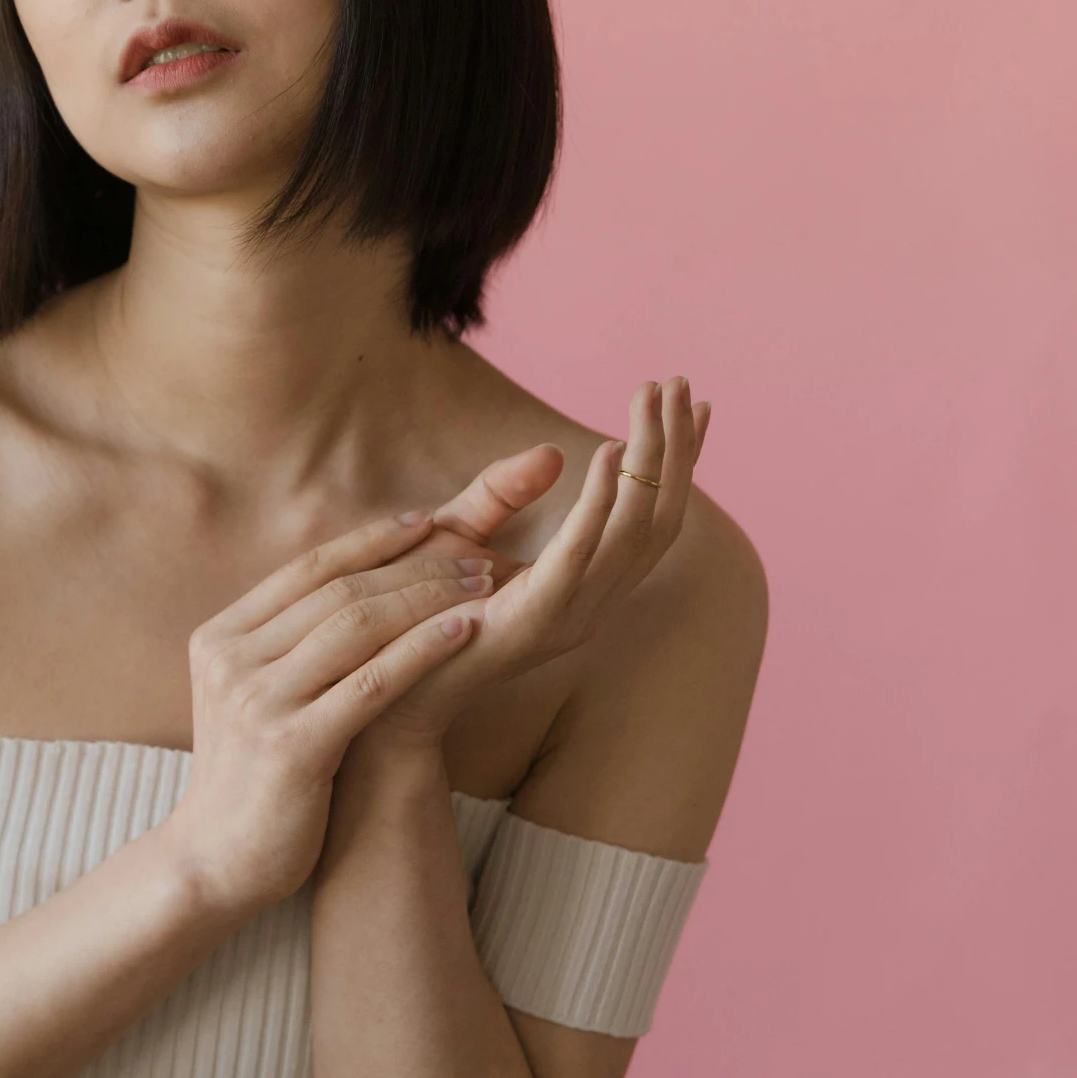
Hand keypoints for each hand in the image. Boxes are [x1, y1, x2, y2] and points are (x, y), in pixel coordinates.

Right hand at [160, 510, 497, 915]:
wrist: (215, 861)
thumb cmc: (251, 778)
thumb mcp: (249, 697)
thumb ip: (285, 645)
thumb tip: (353, 589)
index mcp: (219, 638)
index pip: (305, 569)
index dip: (369, 541)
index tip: (426, 521)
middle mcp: (232, 661)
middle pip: (337, 590)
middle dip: (414, 566)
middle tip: (476, 555)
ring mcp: (258, 703)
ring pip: (357, 626)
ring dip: (428, 597)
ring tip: (483, 586)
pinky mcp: (293, 746)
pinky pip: (372, 683)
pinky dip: (424, 649)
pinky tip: (468, 631)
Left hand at [361, 376, 710, 749]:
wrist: (382, 695)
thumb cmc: (415, 620)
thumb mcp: (462, 538)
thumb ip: (503, 495)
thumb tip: (552, 452)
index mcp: (584, 590)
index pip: (653, 520)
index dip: (680, 463)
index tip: (694, 403)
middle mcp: (590, 605)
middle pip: (658, 519)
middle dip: (675, 449)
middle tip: (679, 382)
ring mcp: (567, 617)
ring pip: (634, 531)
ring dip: (649, 460)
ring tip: (650, 401)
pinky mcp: (533, 621)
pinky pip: (580, 555)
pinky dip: (601, 503)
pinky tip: (610, 454)